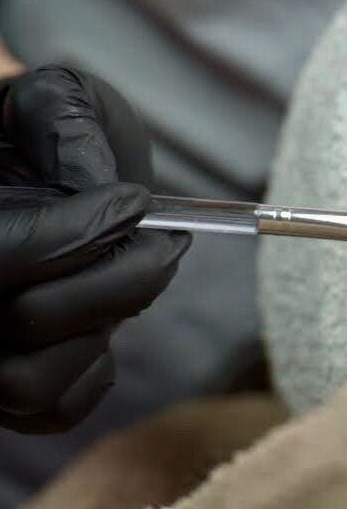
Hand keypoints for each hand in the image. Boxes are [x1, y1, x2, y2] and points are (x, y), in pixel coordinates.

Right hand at [0, 67, 189, 432]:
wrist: (41, 163)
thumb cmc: (46, 130)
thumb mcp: (56, 99)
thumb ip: (65, 127)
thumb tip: (100, 190)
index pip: (2, 255)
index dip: (77, 234)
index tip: (136, 201)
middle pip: (26, 319)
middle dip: (117, 278)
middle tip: (168, 241)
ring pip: (29, 381)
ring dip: (105, 324)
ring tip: (139, 275)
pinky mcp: (4, 386)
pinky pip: (51, 409)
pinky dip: (95, 370)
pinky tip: (108, 319)